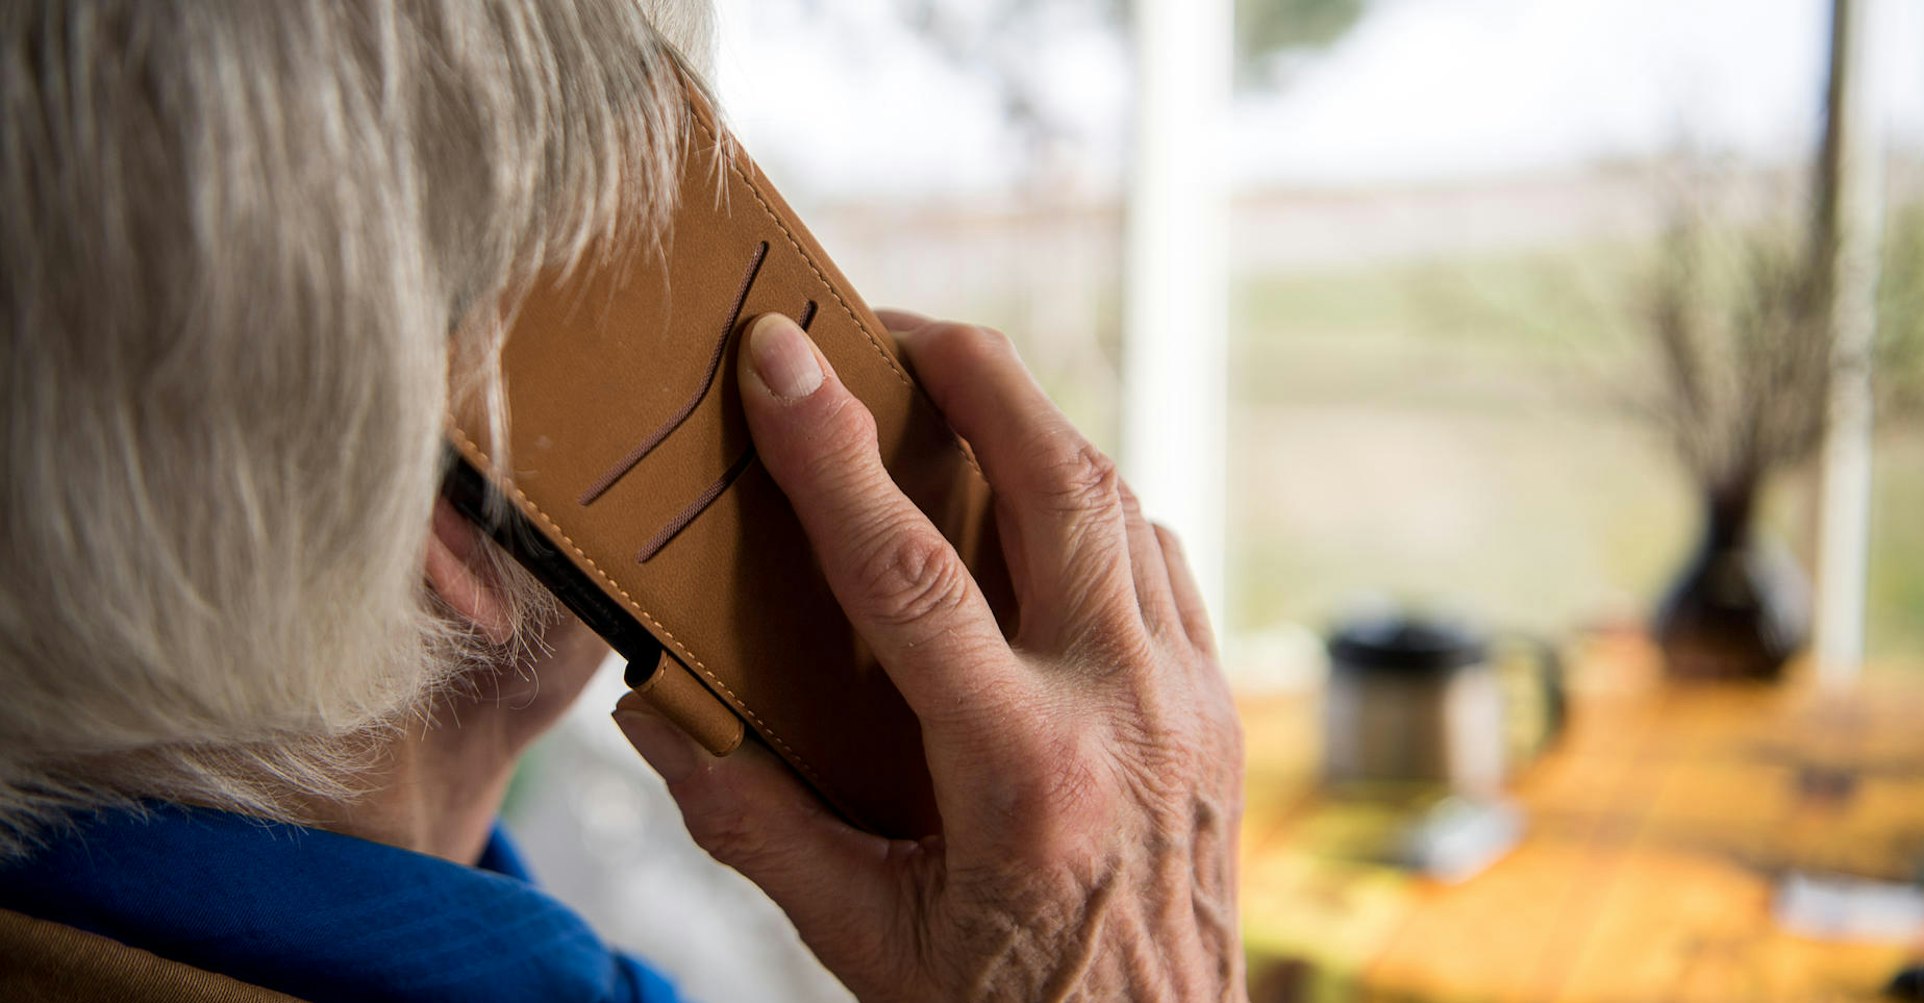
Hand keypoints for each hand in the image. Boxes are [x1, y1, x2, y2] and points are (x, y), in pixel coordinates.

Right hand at [614, 311, 1245, 1001]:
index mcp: (1023, 777)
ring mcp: (1191, 703)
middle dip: (976, 372)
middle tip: (891, 325)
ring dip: (1037, 429)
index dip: (830, 450)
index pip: (910, 573)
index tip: (776, 353)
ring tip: (954, 397)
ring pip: (1124, 503)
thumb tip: (658, 714)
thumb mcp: (863, 941)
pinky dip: (1096, 507)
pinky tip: (1038, 510)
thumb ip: (755, 824)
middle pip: (1061, 482)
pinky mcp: (1219, 707)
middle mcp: (1127, 715)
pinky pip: (1160, 561)